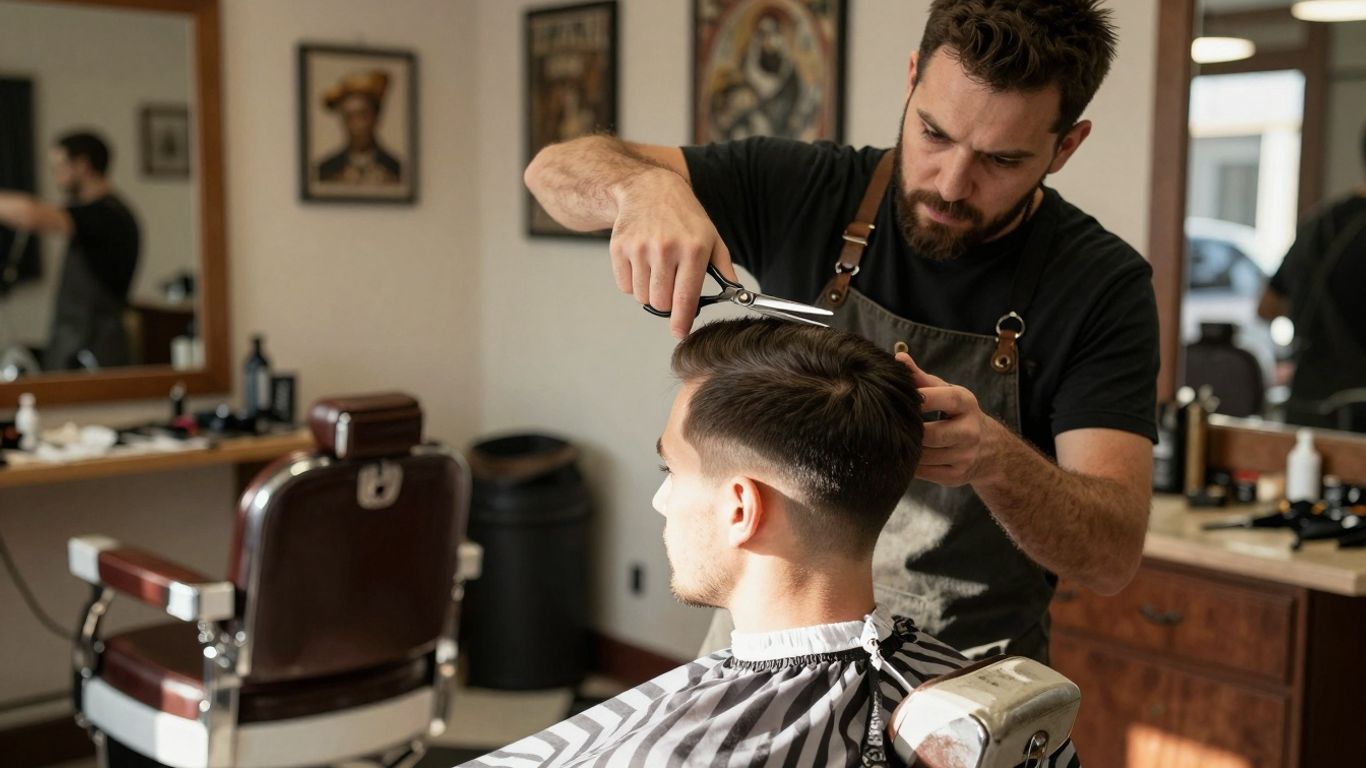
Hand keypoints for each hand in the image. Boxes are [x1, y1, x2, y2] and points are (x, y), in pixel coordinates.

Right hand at [609, 169, 736, 338]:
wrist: (649, 188)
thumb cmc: (684, 215)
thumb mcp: (711, 236)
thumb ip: (724, 267)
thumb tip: (736, 293)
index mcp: (693, 248)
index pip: (686, 297)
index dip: (682, 320)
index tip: (679, 332)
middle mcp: (666, 249)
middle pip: (661, 303)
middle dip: (666, 304)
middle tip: (671, 289)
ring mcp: (640, 248)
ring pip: (642, 297)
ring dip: (650, 293)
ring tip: (657, 271)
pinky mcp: (619, 248)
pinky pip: (625, 286)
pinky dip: (633, 283)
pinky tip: (642, 263)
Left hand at [895, 352, 994, 486]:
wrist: (991, 449)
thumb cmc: (957, 413)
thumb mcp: (947, 392)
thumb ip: (921, 378)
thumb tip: (898, 358)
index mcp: (966, 404)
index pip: (943, 399)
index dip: (919, 399)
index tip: (899, 399)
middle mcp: (970, 431)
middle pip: (930, 435)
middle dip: (910, 431)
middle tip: (890, 426)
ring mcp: (965, 456)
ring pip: (924, 456)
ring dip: (907, 449)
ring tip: (894, 440)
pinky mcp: (957, 476)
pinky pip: (924, 473)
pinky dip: (911, 465)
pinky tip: (905, 455)